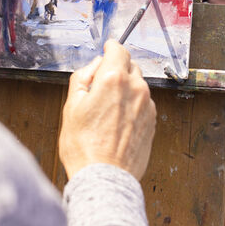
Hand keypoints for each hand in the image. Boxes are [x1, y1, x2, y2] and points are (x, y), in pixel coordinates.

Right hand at [59, 41, 156, 179]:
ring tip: (107, 108)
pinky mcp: (153, 122)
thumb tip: (93, 66)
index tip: (106, 48)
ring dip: (125, 88)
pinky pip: (143, 103)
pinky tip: (117, 120)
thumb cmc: (84, 146)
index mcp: (114, 79)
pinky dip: (132, 104)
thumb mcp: (71, 106)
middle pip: (130, 65)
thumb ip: (82, 78)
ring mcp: (147, 106)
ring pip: (138, 85)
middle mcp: (136, 89)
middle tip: (100, 84)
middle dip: (117, 68)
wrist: (104, 177)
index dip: (110, 47)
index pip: (118, 49)